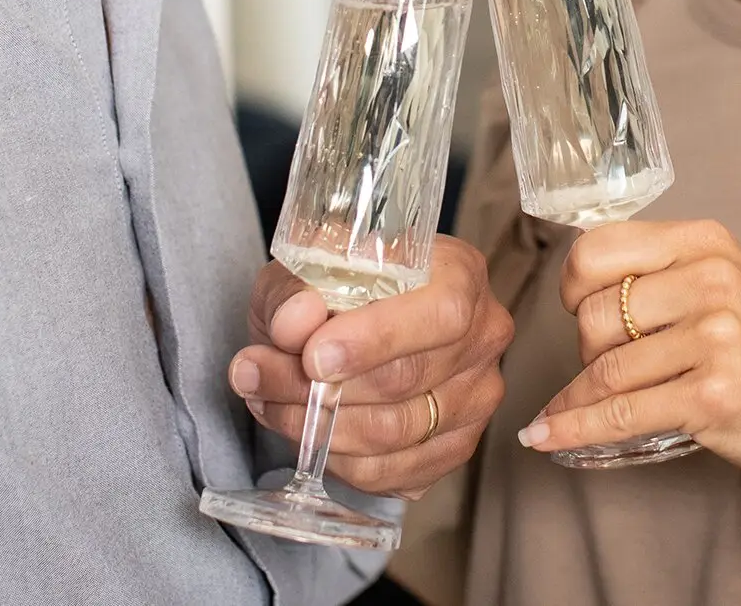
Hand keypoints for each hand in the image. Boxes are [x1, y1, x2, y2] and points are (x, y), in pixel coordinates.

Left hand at [229, 236, 512, 499]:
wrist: (350, 317)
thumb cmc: (336, 284)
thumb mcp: (305, 267)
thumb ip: (297, 290)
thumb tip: (295, 322)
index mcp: (462, 274)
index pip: (440, 313)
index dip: (378, 338)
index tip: (313, 357)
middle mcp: (483, 336)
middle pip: (409, 378)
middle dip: (322, 387)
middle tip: (256, 375)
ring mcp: (476, 397)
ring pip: (396, 433)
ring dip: (318, 426)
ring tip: (266, 400)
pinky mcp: (455, 447)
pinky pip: (392, 472)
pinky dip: (337, 459)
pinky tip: (302, 429)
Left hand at [519, 220, 740, 509]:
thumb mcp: (732, 278)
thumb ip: (668, 269)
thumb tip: (581, 281)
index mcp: (707, 241)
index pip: (600, 247)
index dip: (573, 281)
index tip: (575, 304)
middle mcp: (712, 281)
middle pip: (594, 312)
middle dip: (586, 346)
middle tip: (609, 362)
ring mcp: (715, 339)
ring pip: (604, 366)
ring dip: (581, 394)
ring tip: (581, 403)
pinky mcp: (713, 397)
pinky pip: (620, 414)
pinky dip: (576, 429)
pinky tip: (547, 435)